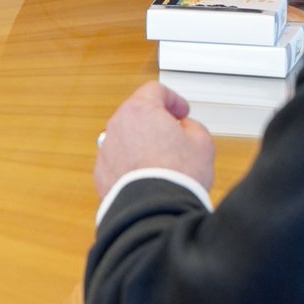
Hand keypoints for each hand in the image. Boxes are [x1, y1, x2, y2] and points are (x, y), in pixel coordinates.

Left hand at [94, 82, 214, 197]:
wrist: (154, 212)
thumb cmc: (176, 175)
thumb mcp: (202, 143)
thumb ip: (193, 127)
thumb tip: (185, 130)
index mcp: (139, 110)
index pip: (155, 91)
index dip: (173, 100)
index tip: (182, 112)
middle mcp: (117, 126)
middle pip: (137, 114)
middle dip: (155, 122)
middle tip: (174, 136)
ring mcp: (106, 151)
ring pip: (126, 139)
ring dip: (141, 145)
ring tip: (162, 162)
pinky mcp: (101, 175)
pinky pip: (118, 162)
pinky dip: (130, 166)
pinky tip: (148, 179)